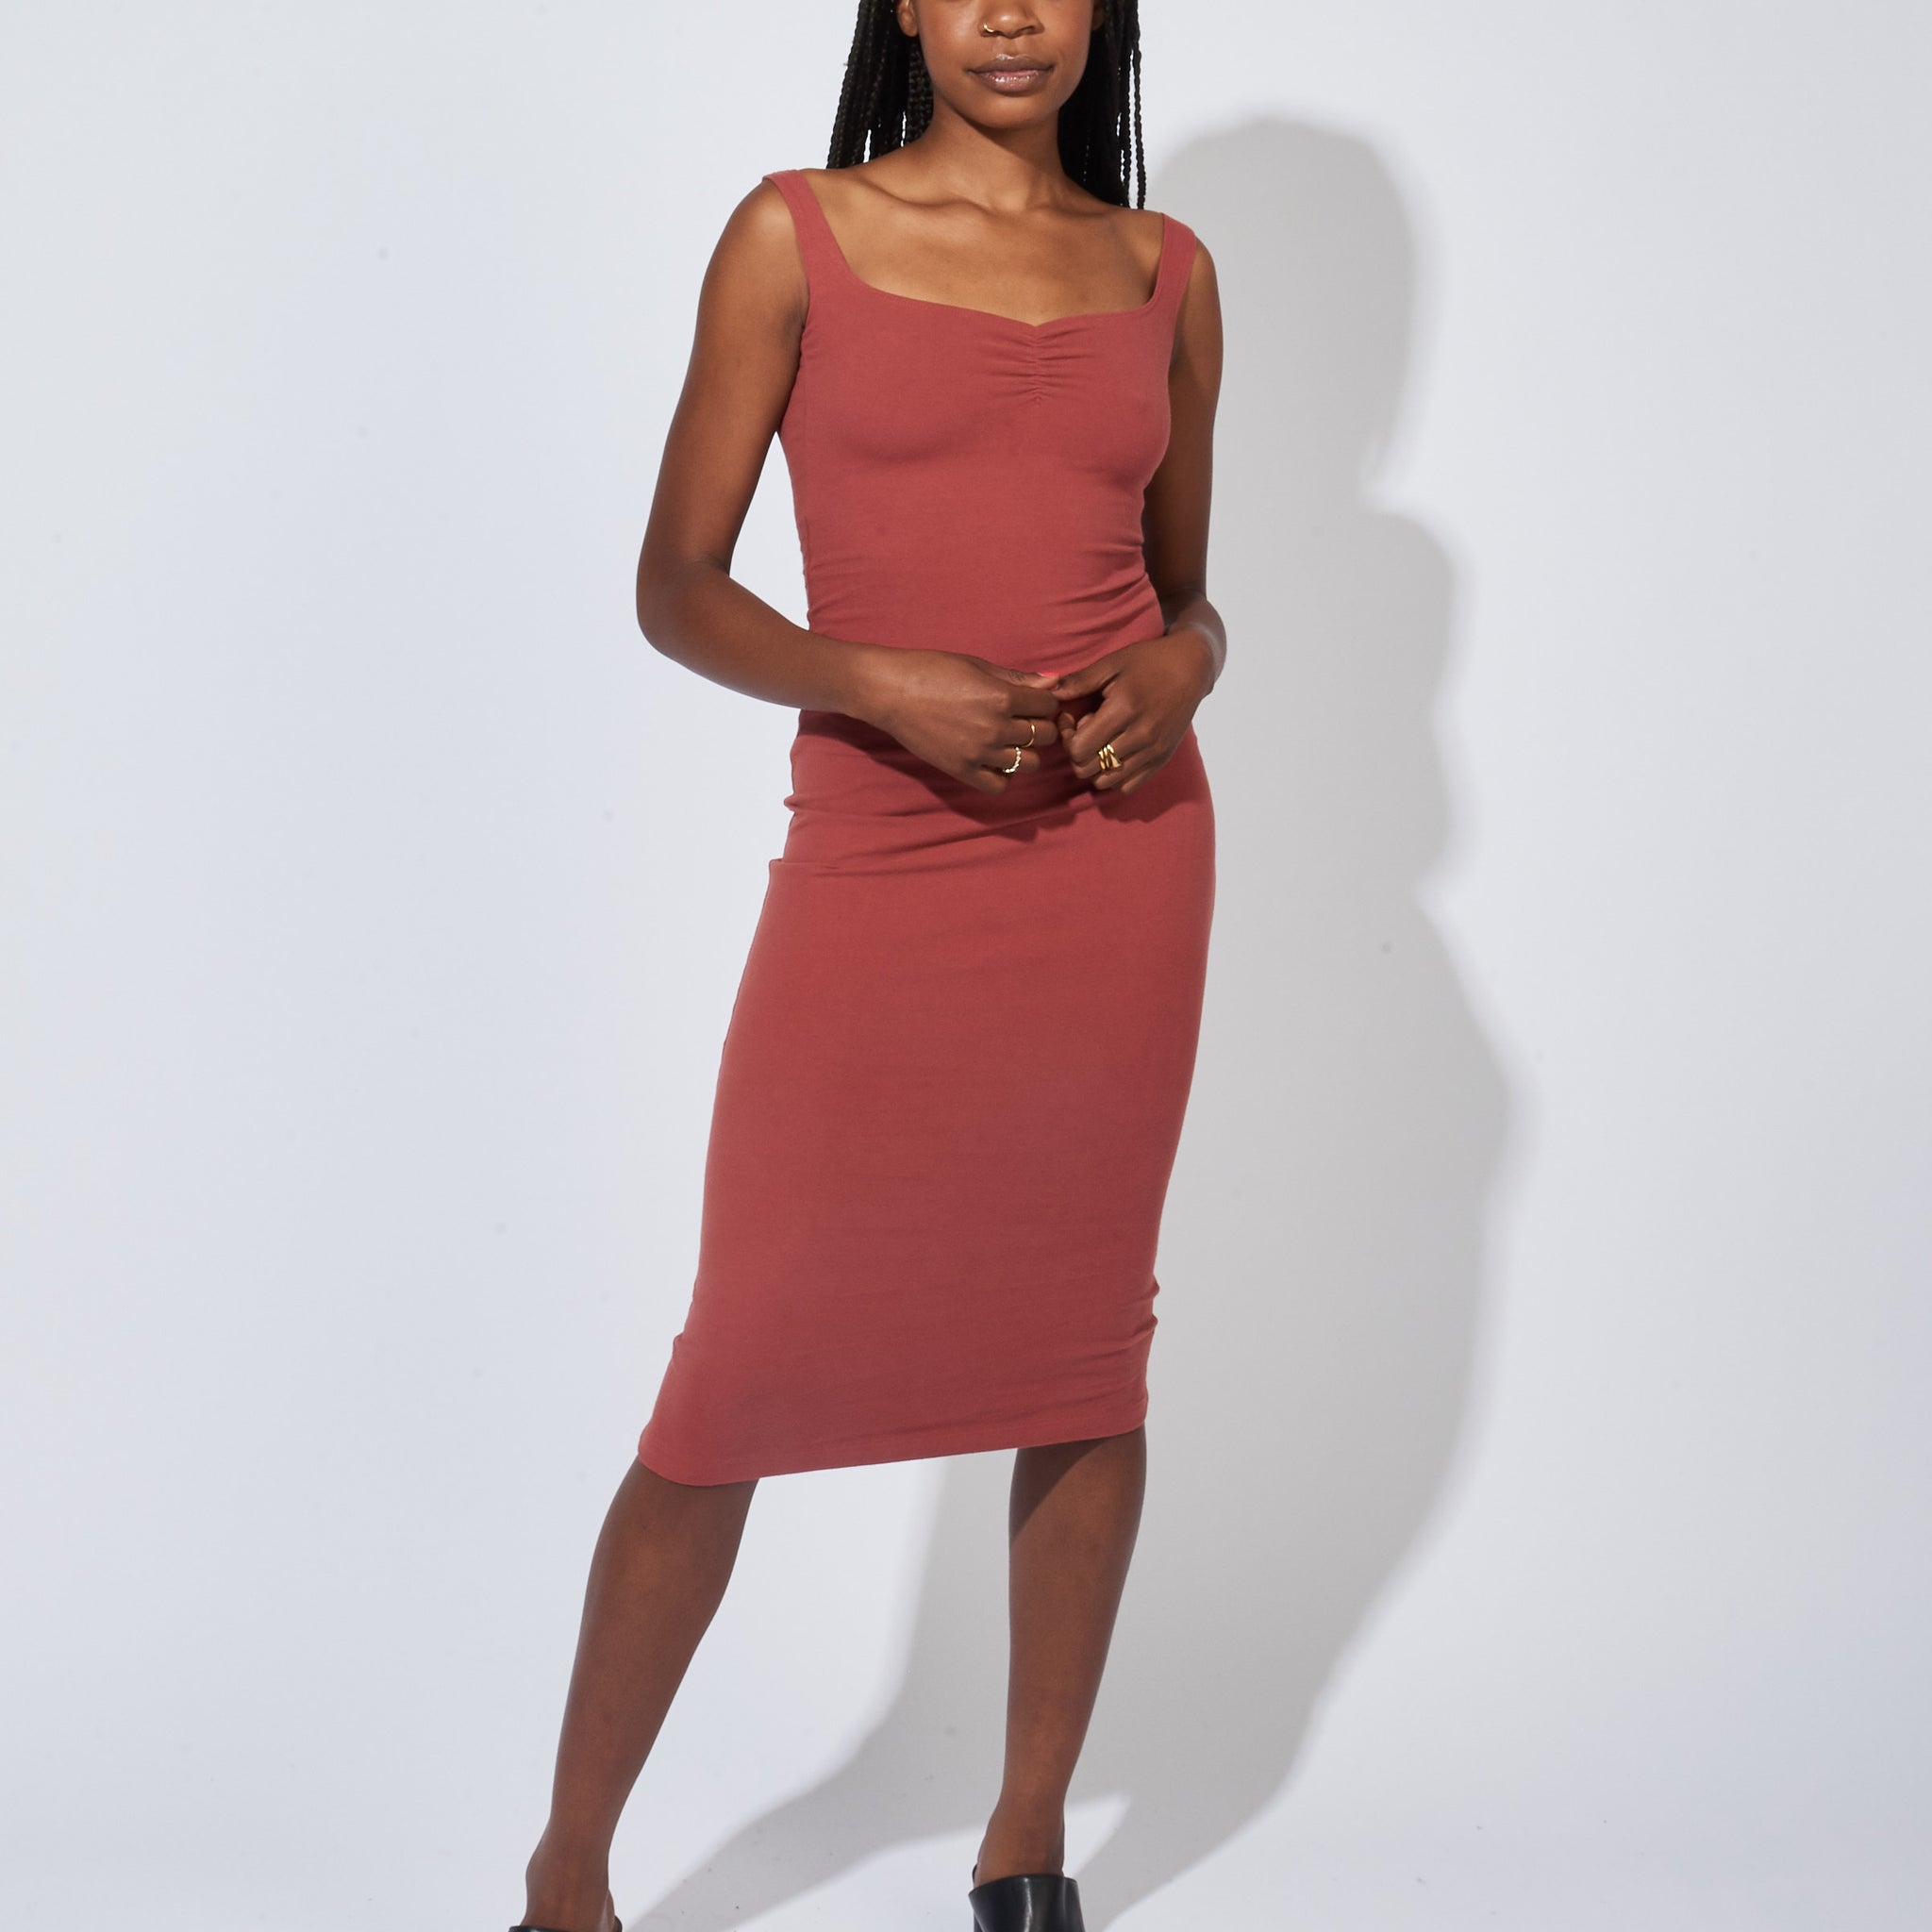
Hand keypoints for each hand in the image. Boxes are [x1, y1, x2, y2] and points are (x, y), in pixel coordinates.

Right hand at [856, 649, 1062, 794]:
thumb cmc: (932, 670)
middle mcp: (995, 728)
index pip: (1049, 706)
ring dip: (1025, 752)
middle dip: (1039, 726)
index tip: (1032, 701)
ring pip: (1030, 763)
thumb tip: (1053, 682)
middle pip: (1044, 736)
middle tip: (1022, 720)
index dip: (1044, 703)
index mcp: (1002, 698)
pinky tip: (994, 760)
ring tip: (1008, 741)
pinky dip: (1004, 775)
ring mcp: (979, 753)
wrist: (890, 691)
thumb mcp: (978, 666)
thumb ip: (1018, 678)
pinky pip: (1000, 785)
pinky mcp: (961, 770)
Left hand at [1051, 629, 1215, 793]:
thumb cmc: (1147, 661)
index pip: (1079, 748)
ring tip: (1100, 743)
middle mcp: (1140, 735)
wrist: (1191, 667)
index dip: (1067, 737)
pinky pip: (1128, 786)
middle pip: (1088, 768)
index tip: (1071, 720)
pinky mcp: (1162, 759)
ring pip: (1105, 781)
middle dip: (1077, 753)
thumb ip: (1080, 681)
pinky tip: (1114, 754)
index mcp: (1124, 709)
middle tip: (1084, 732)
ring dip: (1094, 766)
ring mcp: (1153, 751)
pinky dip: (1114, 777)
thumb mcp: (1112, 664)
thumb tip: (1049, 694)